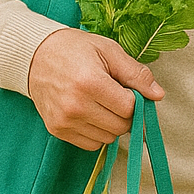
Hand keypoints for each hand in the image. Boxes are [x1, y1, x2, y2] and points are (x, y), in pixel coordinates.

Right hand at [28, 27, 162, 149]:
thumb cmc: (75, 49)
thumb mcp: (108, 51)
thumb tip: (158, 95)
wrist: (34, 56)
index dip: (134, 99)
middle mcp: (76, 106)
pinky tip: (89, 112)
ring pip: (108, 138)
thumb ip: (136, 74)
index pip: (129, 108)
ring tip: (100, 102)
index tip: (125, 88)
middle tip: (114, 95)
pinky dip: (97, 132)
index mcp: (90, 83)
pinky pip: (91, 144)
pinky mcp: (57, 130)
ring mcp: (64, 121)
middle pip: (121, 127)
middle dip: (125, 114)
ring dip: (111, 124)